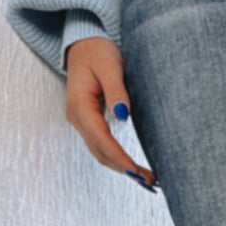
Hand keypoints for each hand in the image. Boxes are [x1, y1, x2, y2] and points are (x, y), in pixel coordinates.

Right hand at [65, 36, 157, 189]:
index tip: (136, 170)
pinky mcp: (89, 122)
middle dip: (123, 168)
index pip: (100, 138)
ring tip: (145, 179)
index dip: (118, 156)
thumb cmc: (98, 51)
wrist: (84, 44)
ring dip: (121, 167)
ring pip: (100, 152)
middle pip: (99, 151)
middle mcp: (77, 117)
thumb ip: (116, 90)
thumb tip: (122, 115)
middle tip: (149, 181)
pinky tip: (133, 166)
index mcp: (80, 105)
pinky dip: (117, 159)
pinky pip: (101, 146)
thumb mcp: (110, 65)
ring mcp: (81, 121)